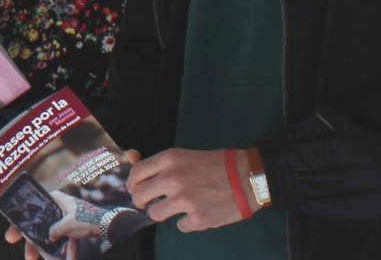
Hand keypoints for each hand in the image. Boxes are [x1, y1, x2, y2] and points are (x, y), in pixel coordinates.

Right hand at [3, 151, 141, 258]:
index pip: (32, 206)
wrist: (110, 226)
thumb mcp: (68, 224)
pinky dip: (64, 250)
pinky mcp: (74, 229)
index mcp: (56, 200)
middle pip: (39, 223)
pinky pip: (64, 240)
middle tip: (24, 252)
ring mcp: (67, 218)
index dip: (20, 219)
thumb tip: (49, 236)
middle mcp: (60, 208)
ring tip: (36, 259)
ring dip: (45, 248)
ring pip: (50, 234)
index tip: (13, 234)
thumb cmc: (89, 219)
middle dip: (31, 240)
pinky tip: (64, 259)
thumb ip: (54, 230)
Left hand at [127, 147, 254, 232]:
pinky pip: (180, 226)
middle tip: (150, 203)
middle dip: (142, 201)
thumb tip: (131, 160)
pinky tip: (198, 213)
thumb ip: (161, 164)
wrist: (249, 177)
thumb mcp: (185, 156)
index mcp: (169, 160)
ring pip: (155, 214)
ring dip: (163, 213)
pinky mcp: (198, 219)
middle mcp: (172, 179)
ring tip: (177, 208)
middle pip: (139, 196)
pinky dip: (188, 222)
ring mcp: (184, 200)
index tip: (136, 189)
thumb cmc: (218, 164)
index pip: (135, 174)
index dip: (133, 184)